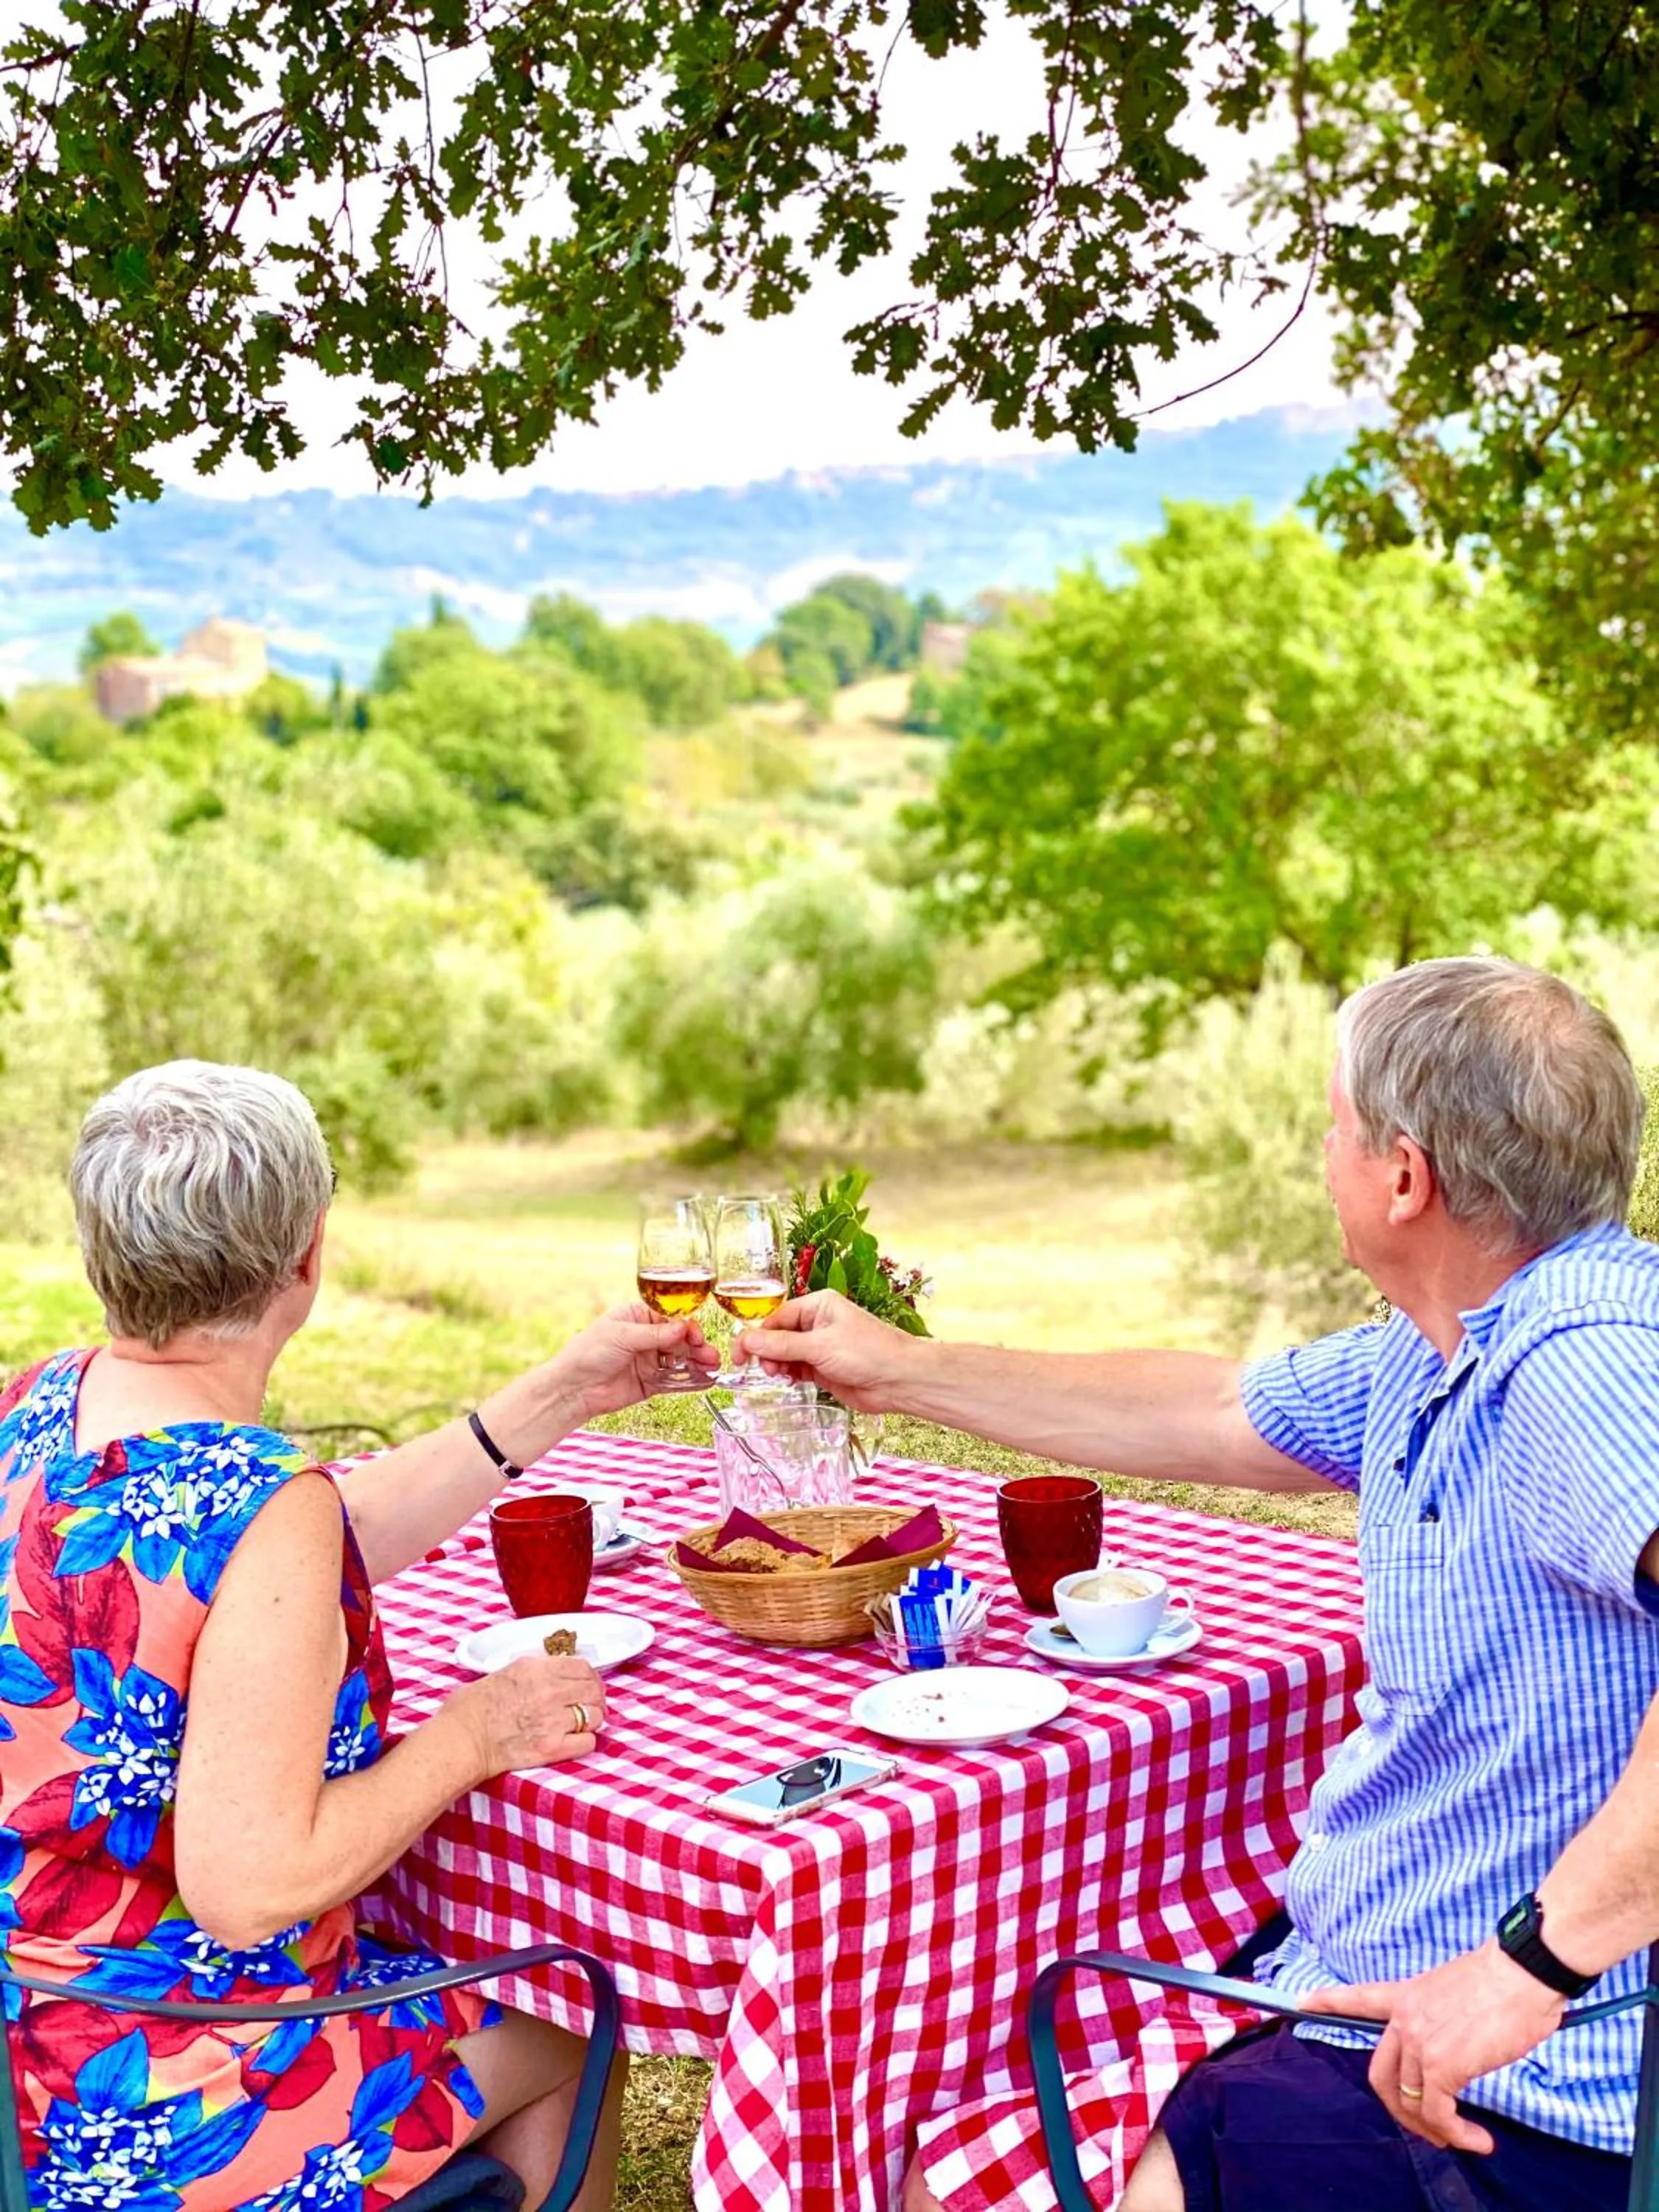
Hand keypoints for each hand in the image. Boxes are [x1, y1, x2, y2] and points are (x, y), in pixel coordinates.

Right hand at [452, 1655, 607, 1778]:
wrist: (460, 1740)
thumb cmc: (472, 1708)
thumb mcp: (505, 1672)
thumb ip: (535, 1670)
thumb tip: (555, 1672)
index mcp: (537, 1668)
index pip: (584, 1666)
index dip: (590, 1677)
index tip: (588, 1684)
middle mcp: (549, 1690)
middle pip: (594, 1689)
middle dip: (595, 1698)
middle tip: (589, 1706)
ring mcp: (553, 1720)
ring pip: (596, 1716)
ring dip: (591, 1720)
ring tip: (580, 1725)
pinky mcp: (551, 1748)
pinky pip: (588, 1742)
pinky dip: (584, 1742)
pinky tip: (573, 1742)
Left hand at [553, 1300, 718, 1418]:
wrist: (573, 1389)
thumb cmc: (588, 1353)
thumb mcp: (621, 1336)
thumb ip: (655, 1334)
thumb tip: (683, 1327)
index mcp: (637, 1317)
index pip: (670, 1317)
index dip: (687, 1326)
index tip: (696, 1336)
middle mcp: (646, 1337)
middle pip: (679, 1339)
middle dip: (696, 1346)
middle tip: (710, 1355)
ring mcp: (649, 1360)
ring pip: (680, 1359)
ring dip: (697, 1363)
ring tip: (712, 1368)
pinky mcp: (651, 1383)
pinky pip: (675, 1380)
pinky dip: (690, 1381)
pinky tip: (704, 1381)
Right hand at [736, 1290, 917, 1412]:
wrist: (900, 1380)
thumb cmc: (868, 1352)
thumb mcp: (819, 1346)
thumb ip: (781, 1346)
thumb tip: (747, 1341)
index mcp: (818, 1305)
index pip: (776, 1317)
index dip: (756, 1336)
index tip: (739, 1354)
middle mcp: (818, 1323)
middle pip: (778, 1336)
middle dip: (766, 1352)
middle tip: (763, 1369)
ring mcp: (821, 1347)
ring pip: (786, 1354)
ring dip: (776, 1365)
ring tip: (777, 1376)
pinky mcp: (824, 1368)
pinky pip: (797, 1368)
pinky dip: (788, 1375)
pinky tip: (787, 1380)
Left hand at [1304, 1941, 1566, 2152]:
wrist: (1525, 1971)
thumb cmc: (1507, 1981)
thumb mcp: (1459, 1993)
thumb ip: (1444, 2019)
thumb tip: (1458, 2046)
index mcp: (1408, 1995)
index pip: (1358, 1997)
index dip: (1327, 2003)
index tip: (1301, 2003)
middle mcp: (1406, 2018)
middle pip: (1380, 2075)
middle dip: (1400, 2110)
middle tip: (1431, 2129)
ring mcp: (1420, 2041)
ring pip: (1409, 2100)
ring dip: (1437, 2130)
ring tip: (1465, 2139)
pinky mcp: (1442, 2065)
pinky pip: (1438, 2113)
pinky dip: (1456, 2134)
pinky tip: (1477, 2140)